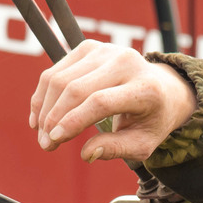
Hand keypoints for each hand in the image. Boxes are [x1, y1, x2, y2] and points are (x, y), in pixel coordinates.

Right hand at [29, 40, 197, 161]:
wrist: (162, 87)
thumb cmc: (151, 119)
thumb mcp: (143, 143)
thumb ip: (117, 149)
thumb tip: (86, 154)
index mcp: (144, 88)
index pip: (100, 102)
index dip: (73, 121)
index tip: (54, 140)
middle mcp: (126, 62)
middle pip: (76, 89)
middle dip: (53, 118)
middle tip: (46, 144)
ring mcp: (106, 51)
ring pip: (60, 79)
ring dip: (44, 109)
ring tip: (42, 134)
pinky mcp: (89, 48)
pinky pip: (56, 71)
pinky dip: (43, 95)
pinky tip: (40, 117)